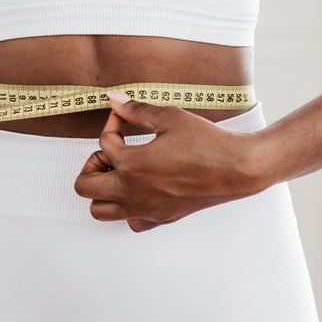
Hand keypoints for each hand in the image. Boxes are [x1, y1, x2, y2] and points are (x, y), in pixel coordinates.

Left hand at [72, 90, 261, 231]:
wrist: (237, 169)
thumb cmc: (207, 143)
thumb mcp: (169, 117)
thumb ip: (136, 110)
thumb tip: (114, 100)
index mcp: (131, 165)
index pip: (103, 143)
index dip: (113, 123)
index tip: (125, 117)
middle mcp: (132, 192)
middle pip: (84, 186)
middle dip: (92, 164)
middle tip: (113, 151)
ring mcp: (145, 209)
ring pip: (100, 210)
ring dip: (102, 189)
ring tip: (121, 171)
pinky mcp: (161, 217)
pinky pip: (130, 221)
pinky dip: (127, 208)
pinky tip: (142, 188)